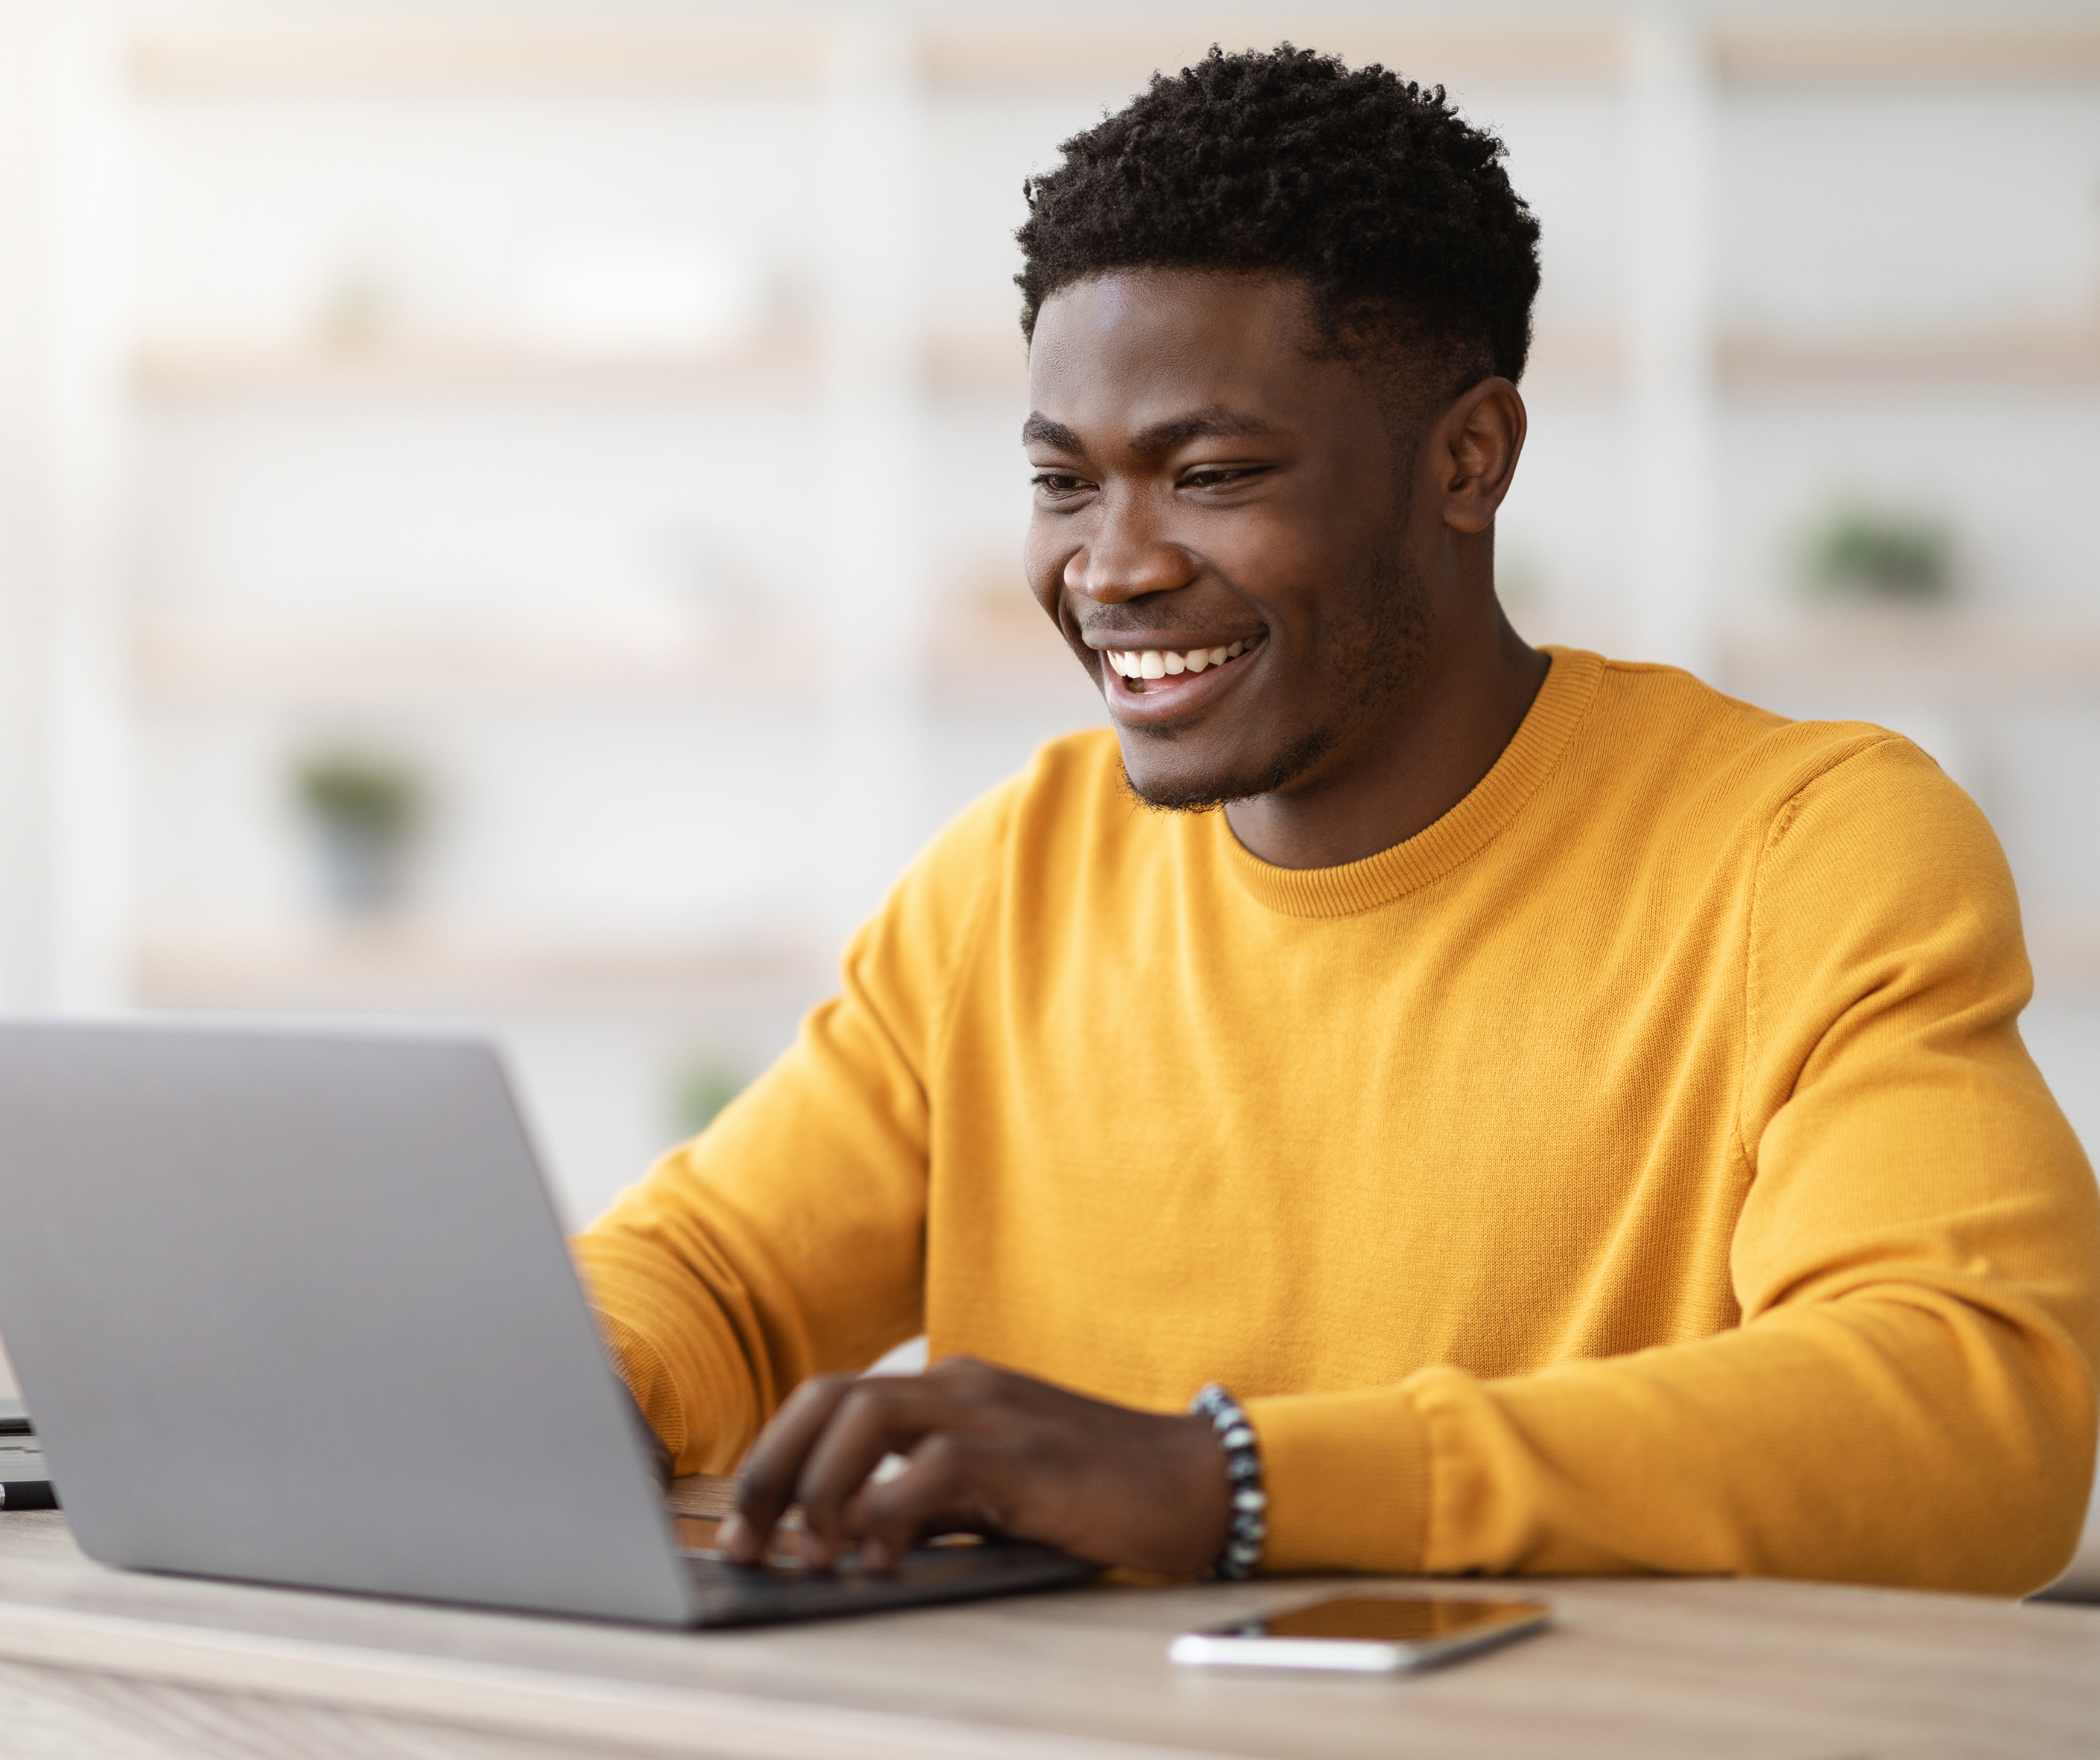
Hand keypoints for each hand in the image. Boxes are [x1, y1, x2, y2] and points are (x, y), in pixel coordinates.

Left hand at [718, 1356, 1232, 1574]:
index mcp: (949, 1387)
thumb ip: (925, 1499)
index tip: (744, 1523)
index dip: (775, 1458)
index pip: (832, 1400)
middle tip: (745, 1541)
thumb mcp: (993, 1492)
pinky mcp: (1022, 1454)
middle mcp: (960, 1384)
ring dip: (817, 1487)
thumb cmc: (1093, 1493)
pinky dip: (888, 1513)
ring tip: (803, 1554)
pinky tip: (875, 1560)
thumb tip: (842, 1539)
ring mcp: (991, 1411)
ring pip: (866, 1417)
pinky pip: (931, 1470)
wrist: (1195, 1481)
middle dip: (771, 1468)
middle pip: (829, 1398)